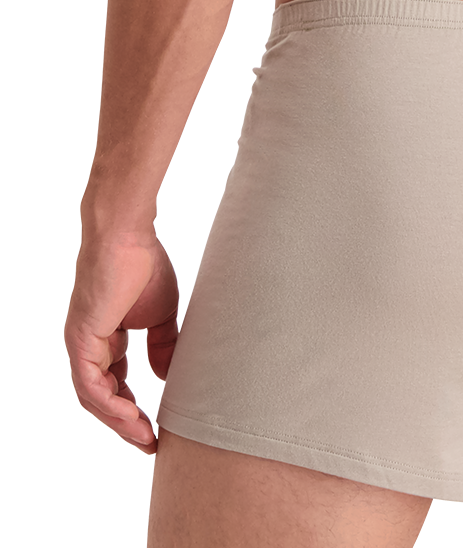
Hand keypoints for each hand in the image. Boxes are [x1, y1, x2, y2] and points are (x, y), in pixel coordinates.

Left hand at [65, 230, 180, 456]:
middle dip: (127, 422)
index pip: (115, 382)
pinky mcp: (80, 339)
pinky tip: (132, 414)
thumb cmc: (143, 263)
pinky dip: (110, 403)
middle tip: (151, 442)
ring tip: (145, 435)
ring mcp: (81, 343)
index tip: (157, 427)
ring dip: (120, 420)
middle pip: (103, 397)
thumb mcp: (160, 313)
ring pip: (95, 397)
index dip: (135, 406)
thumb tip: (166, 375)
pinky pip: (91, 383)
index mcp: (106, 337)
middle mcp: (89, 345)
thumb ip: (163, 344)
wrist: (128, 236)